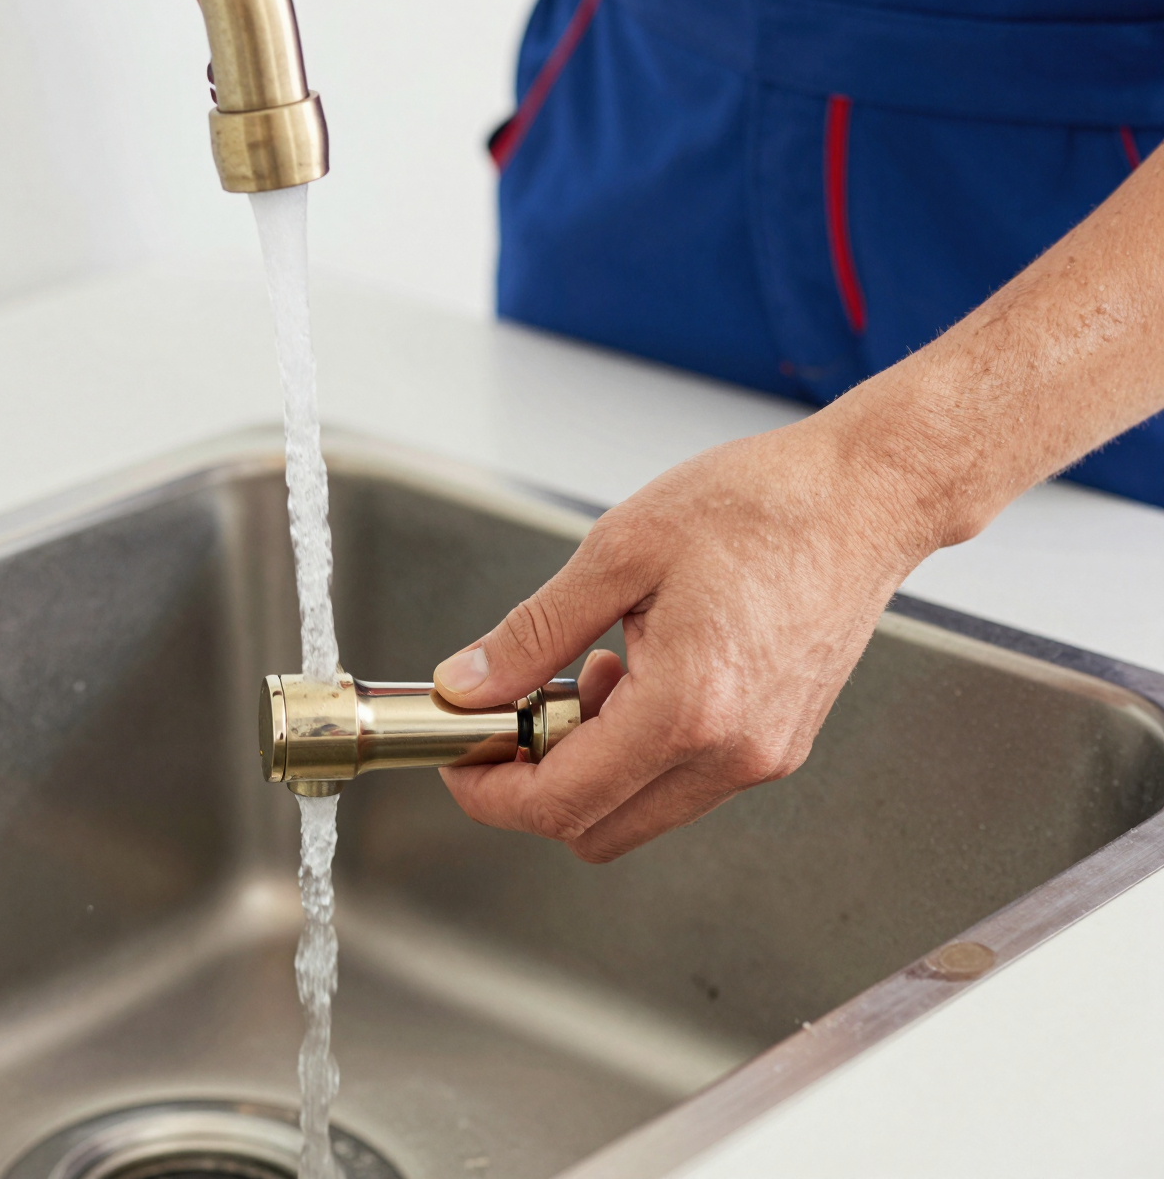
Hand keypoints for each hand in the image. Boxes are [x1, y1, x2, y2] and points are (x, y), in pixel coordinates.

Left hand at [433, 411, 942, 862]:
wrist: (868, 496)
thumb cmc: (763, 505)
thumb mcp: (619, 553)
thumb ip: (534, 634)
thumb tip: (471, 687)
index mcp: (687, 709)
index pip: (560, 803)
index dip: (490, 791)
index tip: (459, 756)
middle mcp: (733, 754)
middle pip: (596, 830)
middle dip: (535, 784)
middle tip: (514, 712)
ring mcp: (762, 758)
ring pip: (639, 811)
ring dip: (589, 765)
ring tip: (592, 671)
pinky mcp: (778, 746)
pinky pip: (682, 782)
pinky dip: (637, 751)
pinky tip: (636, 676)